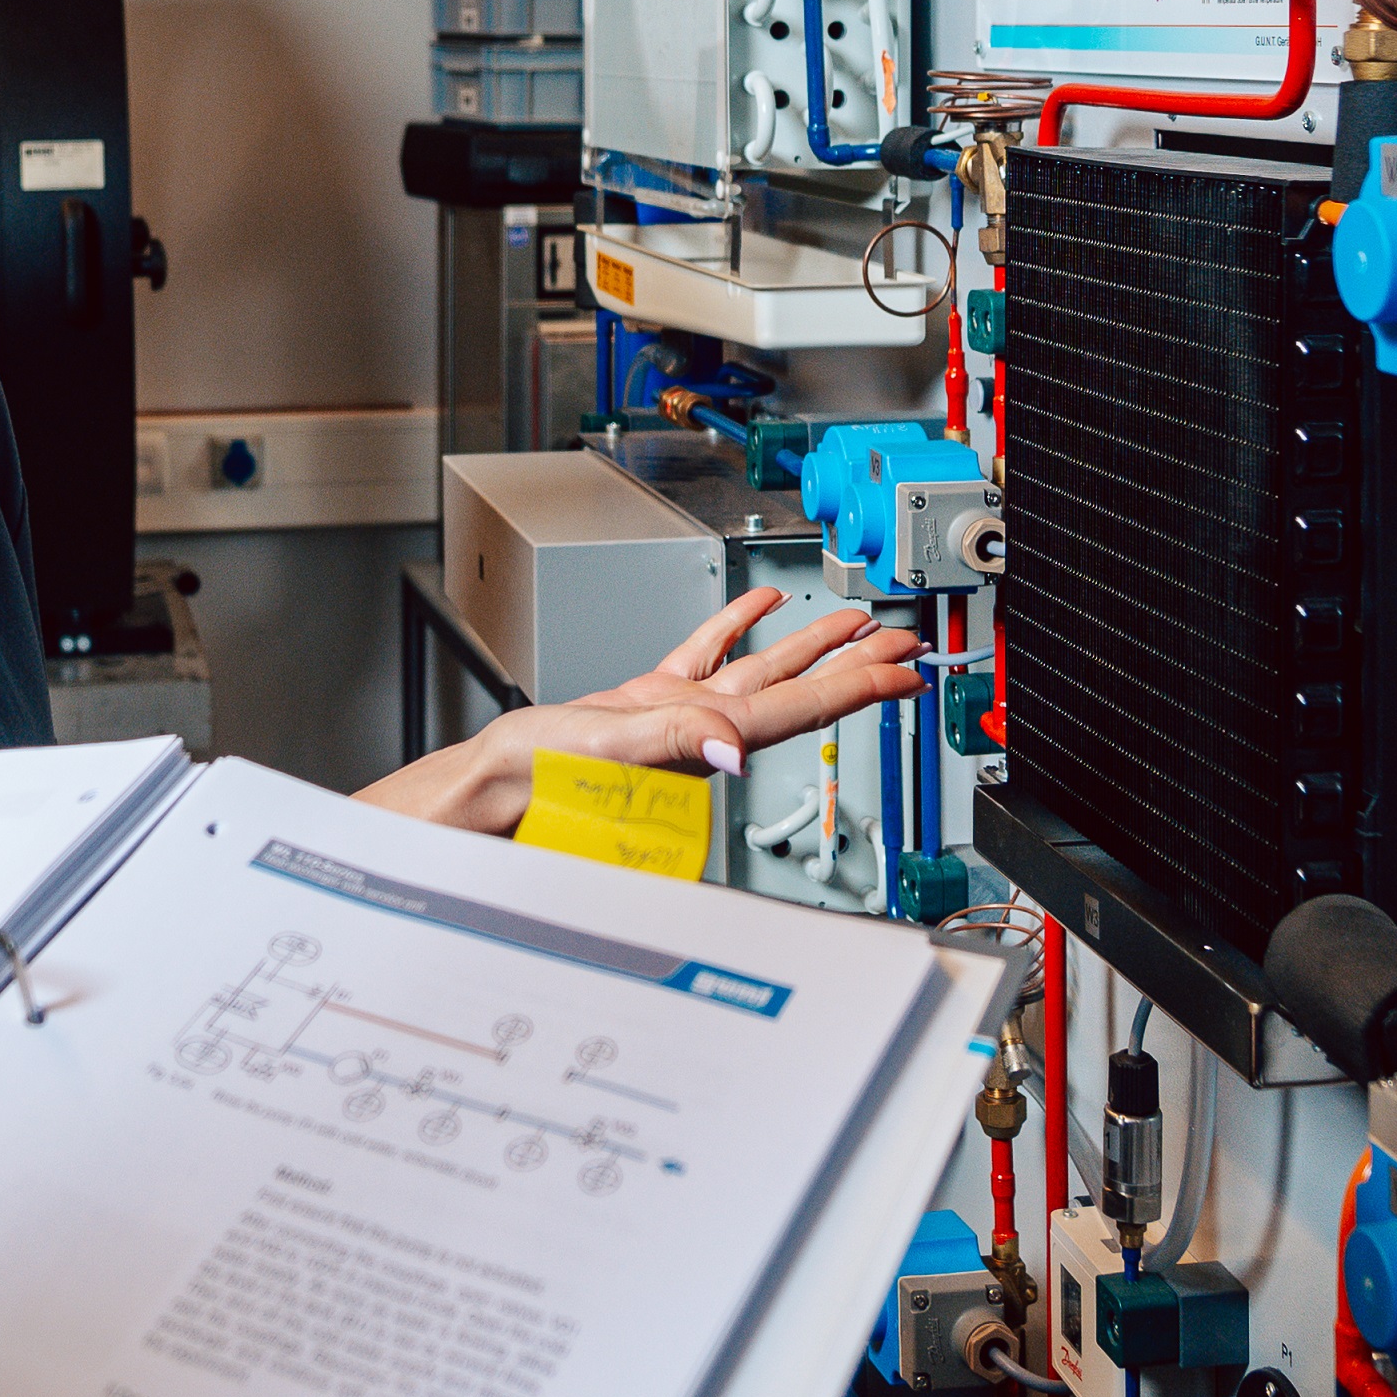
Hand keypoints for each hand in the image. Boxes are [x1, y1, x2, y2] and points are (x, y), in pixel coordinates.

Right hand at [358, 583, 927, 835]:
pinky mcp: (644, 701)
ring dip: (810, 646)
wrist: (490, 788)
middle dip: (857, 667)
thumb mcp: (604, 751)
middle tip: (905, 647)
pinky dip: (735, 627)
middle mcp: (703, 730)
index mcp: (705, 740)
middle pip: (799, 690)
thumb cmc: (535, 782)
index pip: (801, 708)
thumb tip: (735, 751)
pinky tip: (757, 607)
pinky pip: (704, 656)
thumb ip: (672, 745)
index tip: (905, 674)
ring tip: (856, 624)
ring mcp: (679, 717)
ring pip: (761, 671)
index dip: (859, 688)